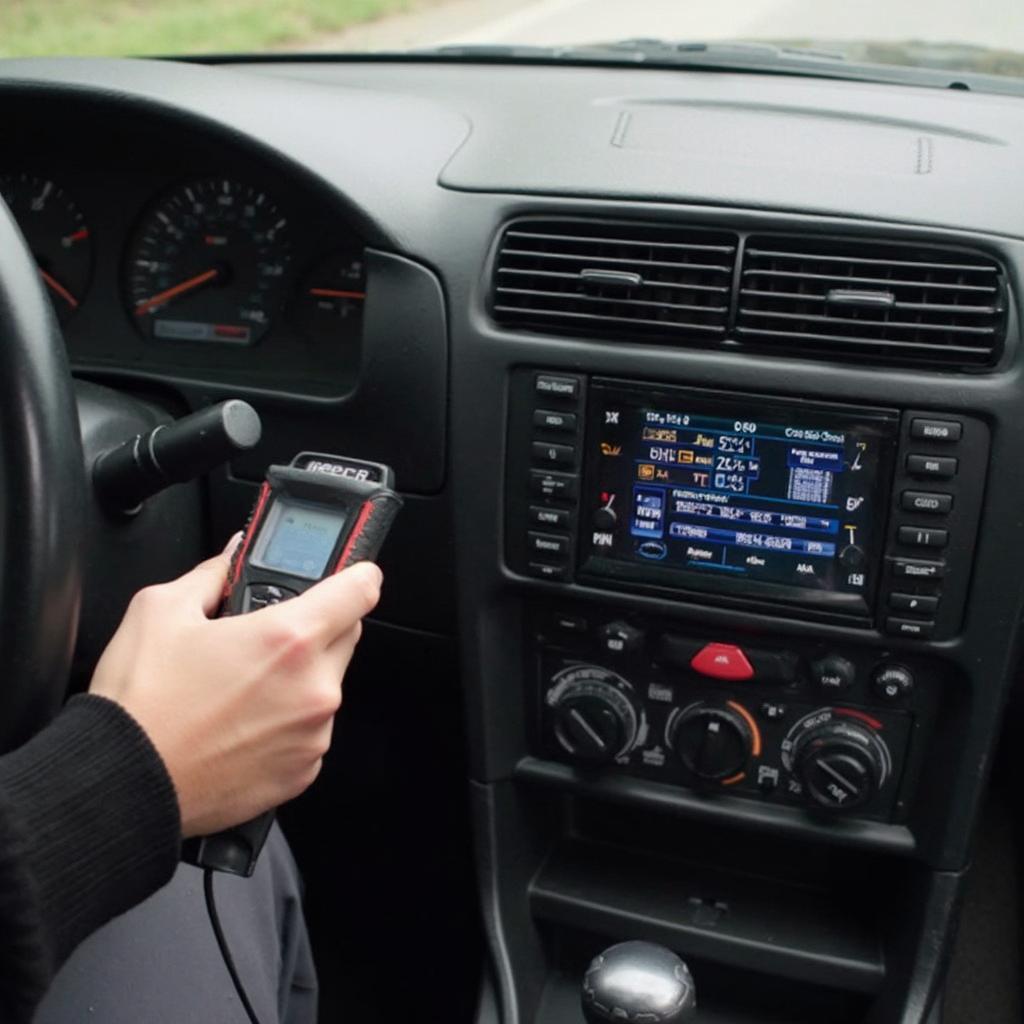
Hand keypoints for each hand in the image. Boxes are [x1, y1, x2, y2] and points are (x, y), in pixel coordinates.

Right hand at [89, 538, 381, 836]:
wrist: (123, 783)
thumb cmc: (141, 704)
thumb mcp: (162, 610)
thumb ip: (212, 573)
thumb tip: (233, 557)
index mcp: (289, 639)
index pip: (362, 590)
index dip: (357, 575)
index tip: (353, 575)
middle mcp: (314, 688)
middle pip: (346, 636)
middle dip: (317, 627)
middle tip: (267, 636)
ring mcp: (313, 733)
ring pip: (327, 686)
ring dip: (301, 679)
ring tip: (242, 687)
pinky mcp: (303, 771)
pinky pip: (311, 730)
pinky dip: (288, 722)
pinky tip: (243, 723)